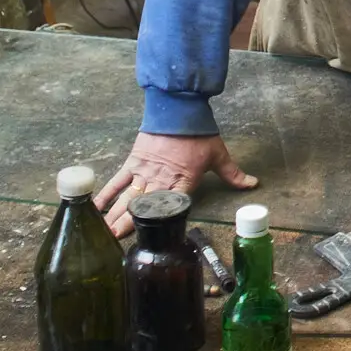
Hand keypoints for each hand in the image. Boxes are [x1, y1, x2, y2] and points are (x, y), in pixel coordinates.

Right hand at [95, 132, 257, 236]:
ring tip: (105, 232)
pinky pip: (118, 180)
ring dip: (116, 215)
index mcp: (184, 181)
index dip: (161, 224)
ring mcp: (145, 172)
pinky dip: (107, 193)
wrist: (179, 108)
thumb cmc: (199, 132)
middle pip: (145, 208)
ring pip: (128, 198)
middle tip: (115, 242)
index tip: (151, 239)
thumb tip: (254, 185)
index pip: (173, 207)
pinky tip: (97, 207)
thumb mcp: (219, 154)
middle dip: (129, 226)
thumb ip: (233, 174)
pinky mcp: (133, 161)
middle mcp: (162, 180)